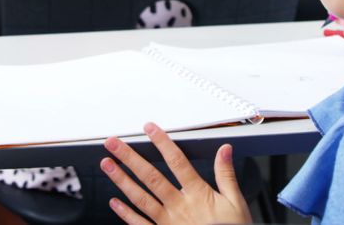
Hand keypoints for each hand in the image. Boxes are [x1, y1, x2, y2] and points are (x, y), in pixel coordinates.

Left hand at [100, 122, 251, 224]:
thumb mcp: (236, 203)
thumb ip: (226, 175)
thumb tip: (224, 151)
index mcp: (198, 195)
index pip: (177, 162)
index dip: (162, 143)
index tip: (149, 129)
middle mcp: (179, 206)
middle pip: (151, 177)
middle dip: (130, 158)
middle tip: (114, 144)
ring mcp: (168, 222)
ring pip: (140, 198)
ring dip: (121, 180)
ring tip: (107, 165)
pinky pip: (140, 224)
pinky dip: (125, 213)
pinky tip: (114, 202)